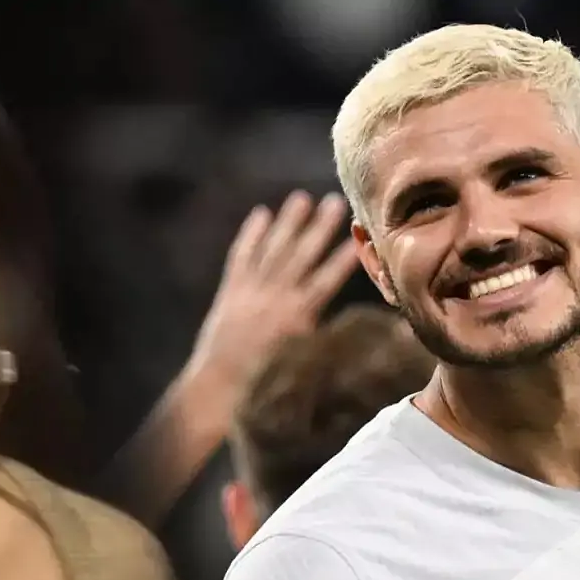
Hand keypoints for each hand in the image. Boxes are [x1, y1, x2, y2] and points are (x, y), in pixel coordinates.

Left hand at [187, 190, 360, 391]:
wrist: (221, 382)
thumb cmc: (265, 379)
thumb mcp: (299, 355)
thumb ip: (314, 325)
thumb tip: (332, 304)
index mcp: (298, 316)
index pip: (327, 279)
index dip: (344, 257)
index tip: (358, 236)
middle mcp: (276, 297)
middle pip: (302, 255)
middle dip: (319, 228)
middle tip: (335, 201)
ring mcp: (251, 290)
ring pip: (273, 249)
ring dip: (288, 223)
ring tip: (301, 198)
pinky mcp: (231, 288)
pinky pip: (242, 255)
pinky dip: (251, 235)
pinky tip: (261, 214)